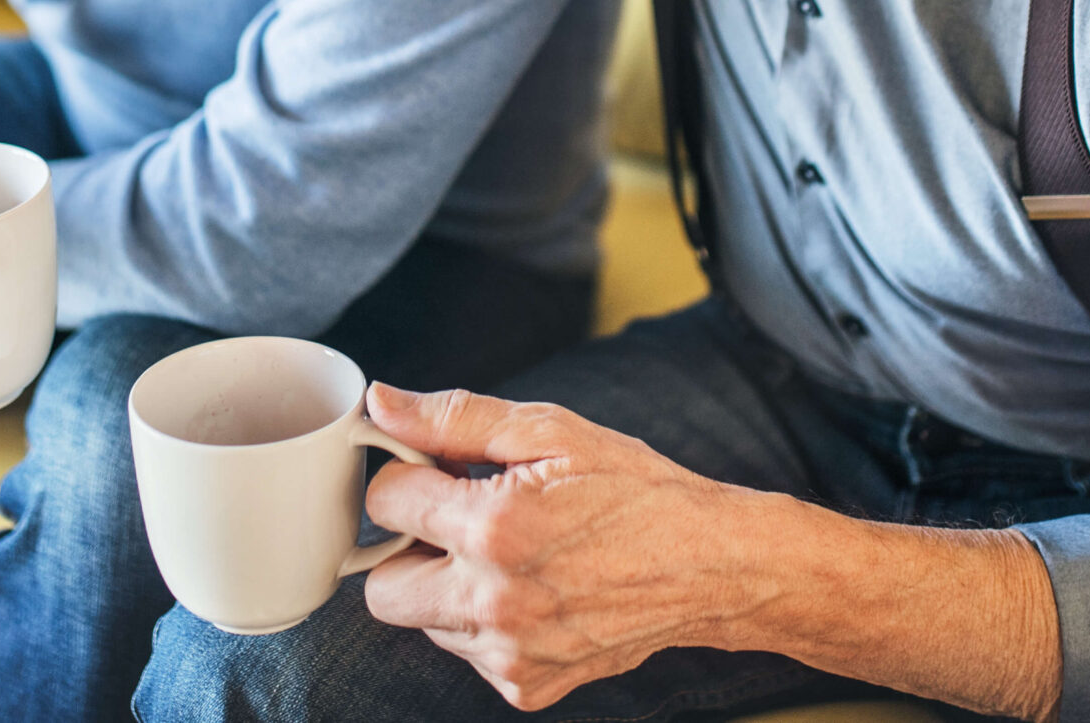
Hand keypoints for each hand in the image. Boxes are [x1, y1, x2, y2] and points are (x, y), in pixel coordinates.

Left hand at [360, 384, 769, 710]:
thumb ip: (454, 418)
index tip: (443, 473)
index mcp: (493, 529)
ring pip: (425, 621)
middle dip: (410, 548)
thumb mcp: (550, 432)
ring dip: (450, 586)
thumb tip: (380, 404)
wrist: (709, 565)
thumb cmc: (633, 490)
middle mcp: (494, 602)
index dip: (409, 478)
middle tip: (460, 521)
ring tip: (512, 553)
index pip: (385, 503)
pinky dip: (486, 624)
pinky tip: (533, 590)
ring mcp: (510, 653)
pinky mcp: (526, 685)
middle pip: (383, 589)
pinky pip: (468, 653)